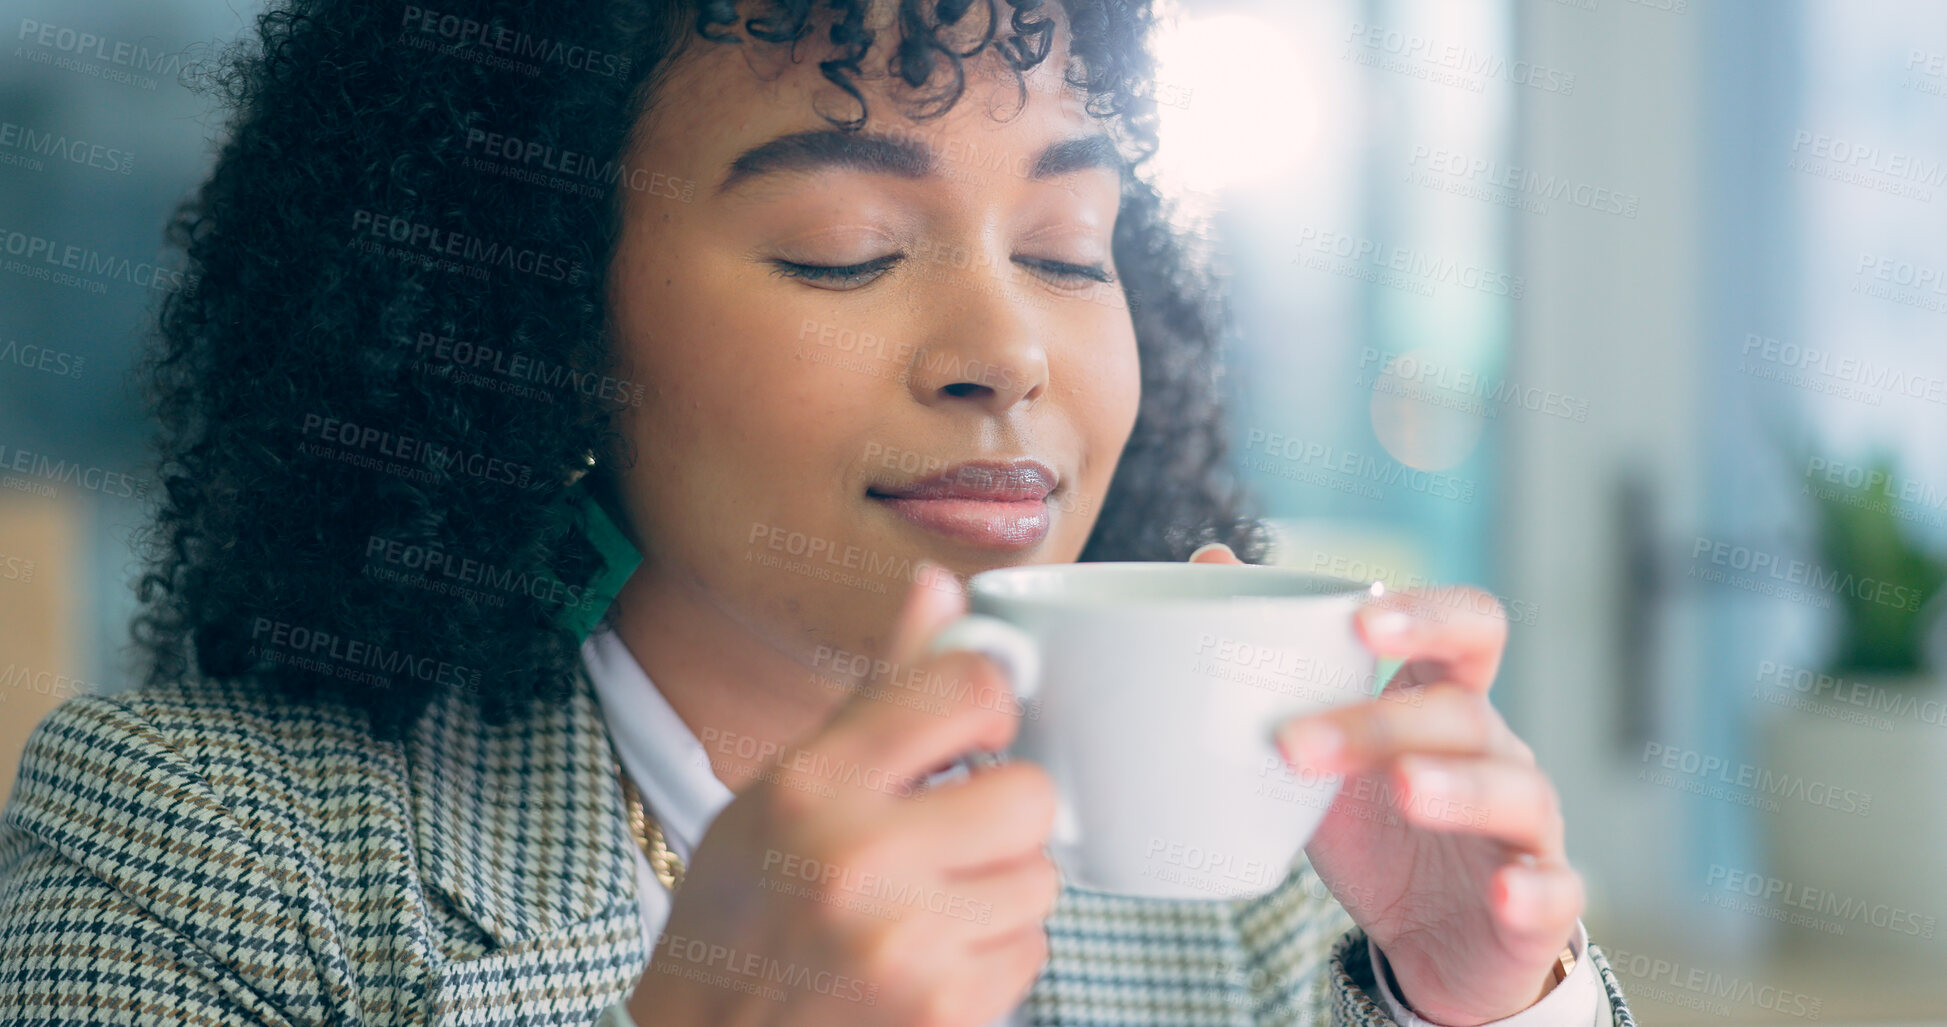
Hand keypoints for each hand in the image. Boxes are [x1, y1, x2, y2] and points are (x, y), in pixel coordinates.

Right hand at [627, 563, 1057, 1026]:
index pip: (968, 689)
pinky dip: (994, 956)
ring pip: (1040, 879)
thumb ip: (880, 692)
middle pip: (1029, 794)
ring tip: (927, 905)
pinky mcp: (944, 1010)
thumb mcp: (784, 786)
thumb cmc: (744, 910)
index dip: (987, 705)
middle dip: (1001, 815)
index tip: (971, 733)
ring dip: (999, 890)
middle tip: (950, 835)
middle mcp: (859, 858)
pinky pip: (1032, 951)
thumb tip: (942, 586)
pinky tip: (929, 959)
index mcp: (813, 783)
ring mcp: (906, 942)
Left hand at [1190, 544, 1579, 1025]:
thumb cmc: (1379, 832)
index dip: (1428, 615)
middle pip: (1461, 713)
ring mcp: (1530, 828)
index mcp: (1447, 701)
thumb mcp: (1320, 750)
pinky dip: (1533, 888)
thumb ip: (1281, 667)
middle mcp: (1498, 752)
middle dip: (1379, 724)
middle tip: (1295, 745)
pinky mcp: (1543, 905)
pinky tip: (1504, 889)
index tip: (1360, 621)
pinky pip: (1554, 891)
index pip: (1471, 628)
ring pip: (1517, 791)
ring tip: (1405, 788)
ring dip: (1460, 786)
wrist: (1432, 945)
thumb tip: (1210, 553)